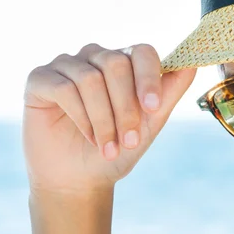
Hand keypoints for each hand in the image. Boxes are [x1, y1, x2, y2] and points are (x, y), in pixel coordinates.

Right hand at [23, 43, 196, 193]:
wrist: (79, 181)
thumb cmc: (115, 151)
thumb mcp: (148, 126)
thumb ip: (167, 95)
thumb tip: (193, 64)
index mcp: (123, 65)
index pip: (141, 52)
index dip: (149, 78)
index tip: (153, 109)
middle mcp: (94, 58)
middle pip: (115, 63)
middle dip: (126, 107)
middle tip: (128, 141)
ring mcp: (66, 66)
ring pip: (90, 78)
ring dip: (103, 119)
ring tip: (108, 147)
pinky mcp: (40, 79)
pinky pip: (64, 88)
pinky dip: (81, 118)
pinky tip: (88, 137)